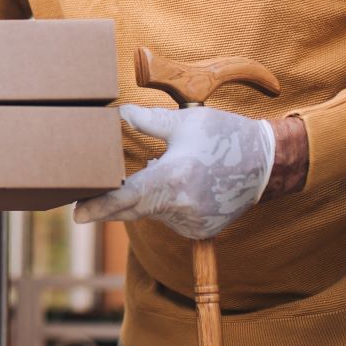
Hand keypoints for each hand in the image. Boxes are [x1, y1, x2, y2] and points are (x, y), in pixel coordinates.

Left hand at [72, 103, 274, 239]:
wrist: (267, 165)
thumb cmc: (225, 137)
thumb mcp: (185, 122)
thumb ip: (148, 121)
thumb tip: (119, 114)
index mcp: (174, 178)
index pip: (127, 199)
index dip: (99, 207)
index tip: (77, 214)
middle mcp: (181, 206)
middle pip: (133, 209)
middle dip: (110, 204)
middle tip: (87, 198)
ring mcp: (192, 222)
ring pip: (152, 212)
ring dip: (147, 196)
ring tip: (170, 169)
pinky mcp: (200, 230)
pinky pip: (169, 218)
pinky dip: (166, 204)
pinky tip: (182, 184)